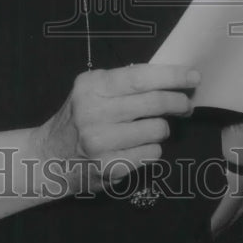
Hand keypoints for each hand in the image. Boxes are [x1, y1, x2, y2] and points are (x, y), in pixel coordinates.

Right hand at [30, 64, 199, 192]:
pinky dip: (151, 149)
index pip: (140, 77)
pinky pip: (151, 154)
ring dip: (161, 129)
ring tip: (149, 129)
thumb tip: (170, 79)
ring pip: (158, 130)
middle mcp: (93, 112)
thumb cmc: (78, 118)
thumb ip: (123, 83)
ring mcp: (101, 141)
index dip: (172, 76)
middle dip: (178, 102)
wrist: (49, 157)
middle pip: (154, 102)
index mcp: (91, 86)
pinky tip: (137, 147)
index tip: (193, 76)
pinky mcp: (109, 166)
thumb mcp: (92, 91)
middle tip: (186, 105)